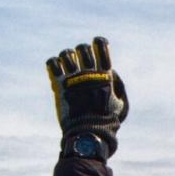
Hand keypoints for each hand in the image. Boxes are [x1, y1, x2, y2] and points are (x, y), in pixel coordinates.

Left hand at [47, 36, 129, 154]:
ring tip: (68, 66)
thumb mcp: (122, 104)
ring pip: (66, 54)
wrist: (88, 133)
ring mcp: (73, 78)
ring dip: (67, 57)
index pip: (101, 46)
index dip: (99, 42)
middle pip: (82, 48)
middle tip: (81, 60)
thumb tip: (112, 71)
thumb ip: (119, 86)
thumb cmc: (107, 120)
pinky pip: (52, 64)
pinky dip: (54, 64)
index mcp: (104, 75)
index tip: (97, 46)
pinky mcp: (59, 85)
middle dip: (82, 51)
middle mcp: (88, 73)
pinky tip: (57, 70)